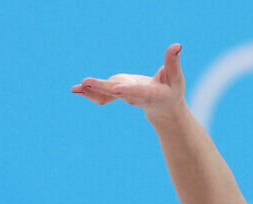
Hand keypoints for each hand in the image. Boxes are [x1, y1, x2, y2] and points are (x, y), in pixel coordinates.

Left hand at [71, 43, 185, 112]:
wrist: (163, 107)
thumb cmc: (172, 90)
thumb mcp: (176, 77)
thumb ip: (173, 62)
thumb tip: (177, 45)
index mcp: (150, 94)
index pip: (138, 92)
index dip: (128, 90)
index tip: (118, 89)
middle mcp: (134, 96)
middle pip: (117, 92)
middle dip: (101, 87)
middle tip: (85, 82)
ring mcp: (124, 96)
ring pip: (106, 95)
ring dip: (91, 92)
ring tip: (75, 88)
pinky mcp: (118, 93)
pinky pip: (103, 96)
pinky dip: (91, 92)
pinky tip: (77, 88)